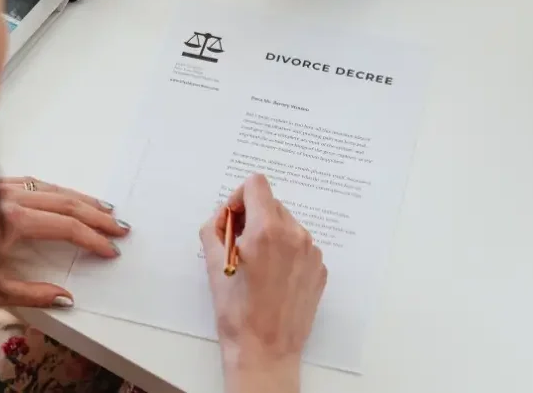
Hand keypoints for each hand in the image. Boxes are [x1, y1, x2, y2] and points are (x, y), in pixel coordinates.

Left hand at [0, 177, 129, 307]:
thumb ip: (27, 295)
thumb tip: (65, 298)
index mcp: (11, 221)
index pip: (66, 227)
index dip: (93, 239)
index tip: (110, 251)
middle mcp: (7, 197)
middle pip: (65, 202)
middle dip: (97, 215)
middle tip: (120, 228)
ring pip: (50, 186)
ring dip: (80, 198)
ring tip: (103, 208)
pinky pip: (30, 181)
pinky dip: (54, 188)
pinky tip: (60, 194)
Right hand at [199, 174, 326, 392]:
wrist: (265, 348)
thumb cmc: (236, 311)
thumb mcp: (213, 264)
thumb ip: (214, 227)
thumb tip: (224, 214)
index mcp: (267, 230)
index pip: (256, 184)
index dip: (239, 197)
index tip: (233, 220)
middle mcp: (295, 235)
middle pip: (272, 203)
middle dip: (253, 217)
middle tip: (240, 246)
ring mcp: (312, 252)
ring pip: (287, 225)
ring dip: (270, 235)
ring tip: (258, 266)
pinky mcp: (320, 269)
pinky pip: (300, 246)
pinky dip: (285, 253)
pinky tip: (274, 278)